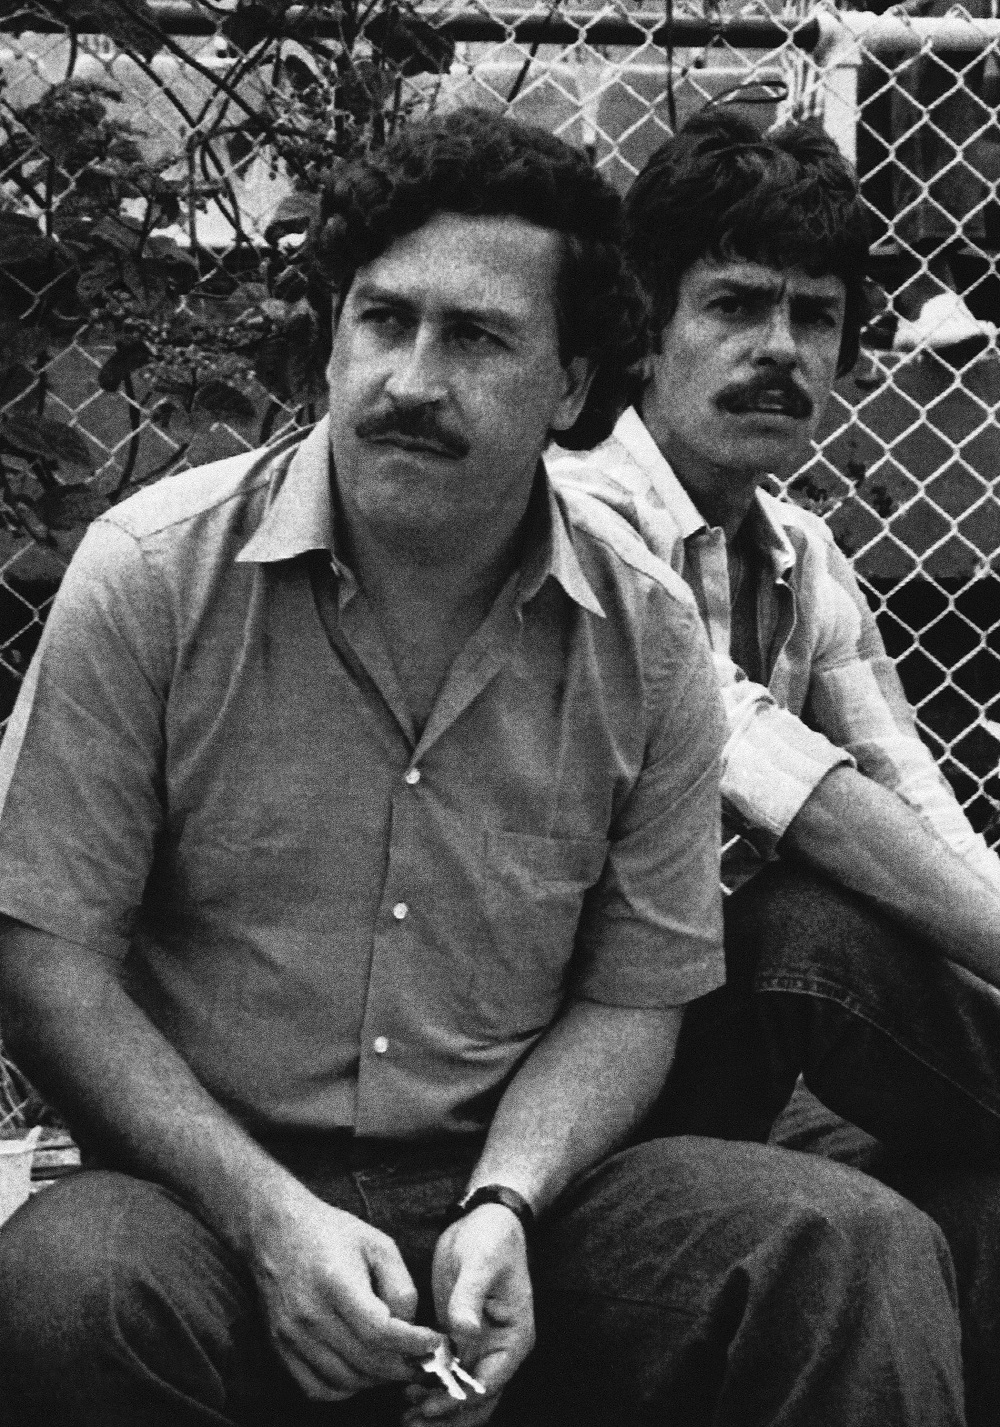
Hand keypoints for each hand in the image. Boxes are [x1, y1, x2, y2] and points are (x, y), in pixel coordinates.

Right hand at [248, 1181, 442, 1400]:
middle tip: (426, 1361)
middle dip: (405, 1367)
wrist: (275, 1231)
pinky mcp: (281, 1348)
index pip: (380, 1332)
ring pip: (346, 1381)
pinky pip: (318, 1388)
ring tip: (397, 1364)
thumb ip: (400, 1286)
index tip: (436, 1342)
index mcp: (336, 1283)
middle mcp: (311, 1315)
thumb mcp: (377, 1244)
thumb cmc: (331, 1233)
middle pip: (367, 1362)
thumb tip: (409, 1329)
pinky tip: (362, 1370)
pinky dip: (346, 1389)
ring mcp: (292, 1336)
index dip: (413, 1344)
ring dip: (378, 1380)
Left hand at [402, 1203, 534, 1424]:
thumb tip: (463, 1330)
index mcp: (514, 1338)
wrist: (484, 1219)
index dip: (458, 1399)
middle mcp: (500, 1350)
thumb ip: (470, 1296)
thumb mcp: (481, 1261)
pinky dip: (431, 1389)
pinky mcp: (460, 1339)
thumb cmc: (491, 1238)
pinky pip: (448, 1376)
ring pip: (462, 1395)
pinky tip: (405, 1394)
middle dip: (447, 1417)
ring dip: (437, 1410)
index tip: (427, 1403)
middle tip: (410, 1420)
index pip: (487, 1383)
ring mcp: (480, 1347)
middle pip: (477, 1401)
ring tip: (404, 1415)